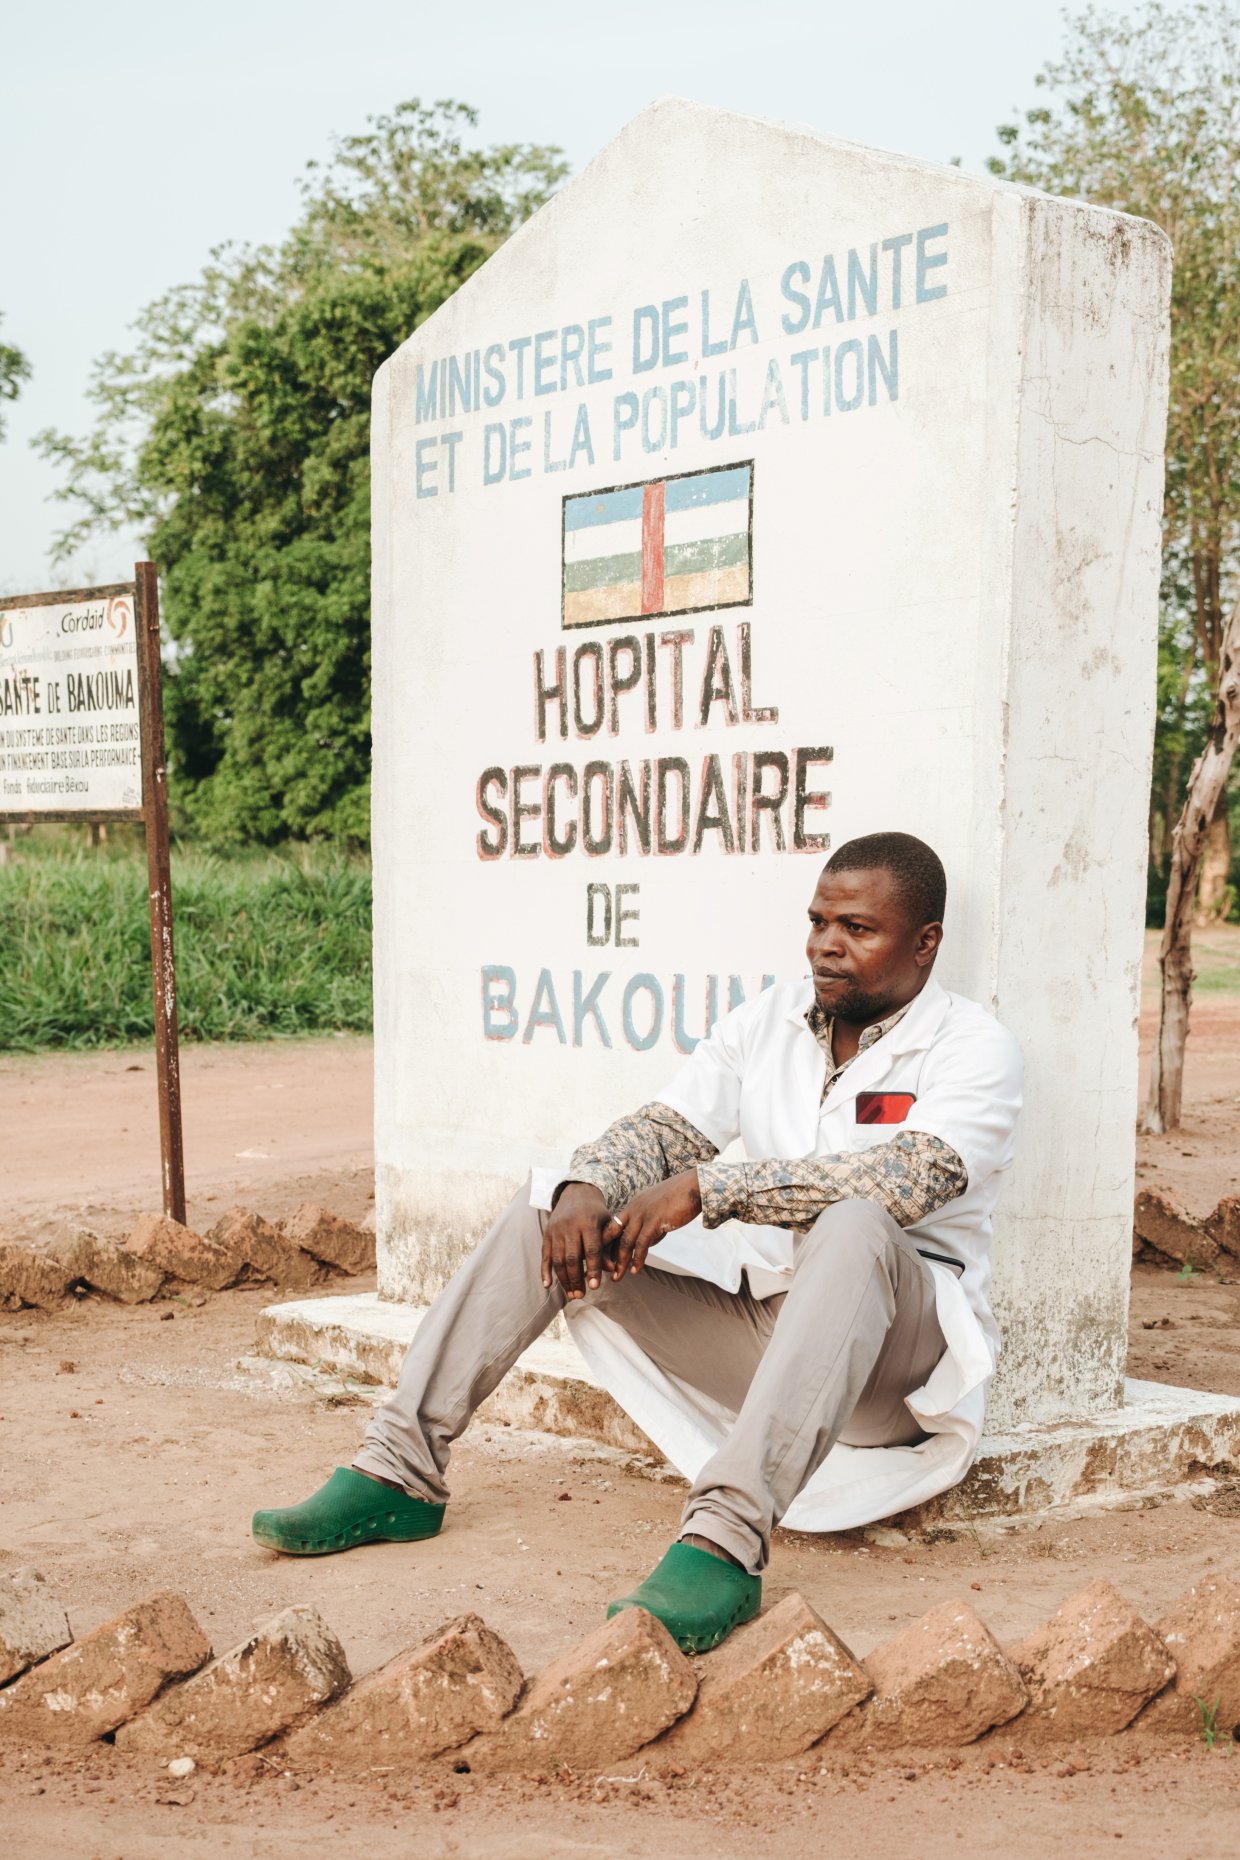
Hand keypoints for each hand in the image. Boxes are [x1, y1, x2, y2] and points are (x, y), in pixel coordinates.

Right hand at [541, 1182, 622, 1300]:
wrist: (576, 1193)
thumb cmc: (596, 1213)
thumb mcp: (607, 1225)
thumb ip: (609, 1246)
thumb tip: (612, 1270)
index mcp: (589, 1222)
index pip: (591, 1249)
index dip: (592, 1268)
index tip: (595, 1286)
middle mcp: (570, 1226)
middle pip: (572, 1257)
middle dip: (576, 1278)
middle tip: (581, 1295)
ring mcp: (556, 1230)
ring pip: (558, 1258)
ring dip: (564, 1279)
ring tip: (571, 1294)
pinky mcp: (547, 1234)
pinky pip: (545, 1255)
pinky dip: (545, 1271)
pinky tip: (548, 1285)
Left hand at [611, 1170, 702, 1279]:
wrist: (694, 1185)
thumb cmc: (681, 1197)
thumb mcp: (659, 1209)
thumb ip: (650, 1225)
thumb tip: (646, 1244)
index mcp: (634, 1204)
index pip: (614, 1225)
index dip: (609, 1243)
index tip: (607, 1259)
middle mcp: (634, 1208)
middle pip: (614, 1234)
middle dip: (608, 1255)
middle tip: (607, 1271)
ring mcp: (643, 1214)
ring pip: (625, 1242)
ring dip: (621, 1262)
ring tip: (618, 1277)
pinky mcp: (654, 1221)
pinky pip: (642, 1243)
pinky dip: (638, 1258)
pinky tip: (635, 1270)